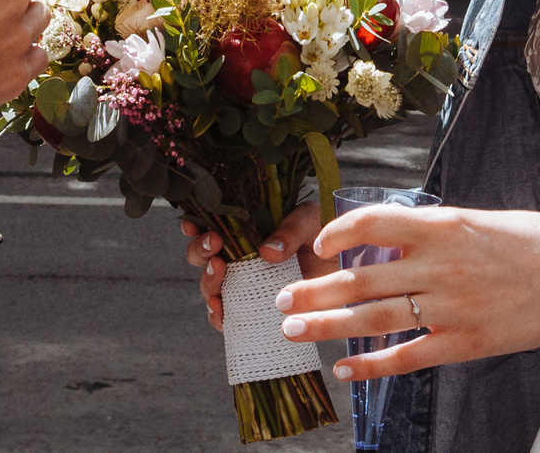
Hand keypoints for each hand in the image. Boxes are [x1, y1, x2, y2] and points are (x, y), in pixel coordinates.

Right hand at [179, 201, 328, 329]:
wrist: (348, 273)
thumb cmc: (327, 239)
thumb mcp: (311, 221)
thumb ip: (291, 229)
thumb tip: (266, 251)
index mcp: (248, 229)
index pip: (213, 224)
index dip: (195, 224)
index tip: (192, 224)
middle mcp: (240, 258)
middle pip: (203, 255)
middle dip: (199, 250)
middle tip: (214, 245)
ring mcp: (243, 286)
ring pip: (210, 286)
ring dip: (207, 280)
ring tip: (218, 271)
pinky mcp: (253, 312)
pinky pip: (226, 317)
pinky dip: (217, 315)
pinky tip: (220, 309)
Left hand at [274, 206, 539, 380]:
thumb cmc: (533, 241)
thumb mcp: (478, 219)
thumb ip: (431, 232)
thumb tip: (386, 239)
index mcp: (443, 225)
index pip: (373, 223)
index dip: (337, 234)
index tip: (315, 247)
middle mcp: (441, 265)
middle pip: (361, 279)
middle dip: (314, 290)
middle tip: (281, 302)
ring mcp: (452, 307)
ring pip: (375, 319)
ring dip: (328, 326)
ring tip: (294, 331)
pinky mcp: (465, 343)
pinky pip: (408, 356)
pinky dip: (373, 365)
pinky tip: (346, 368)